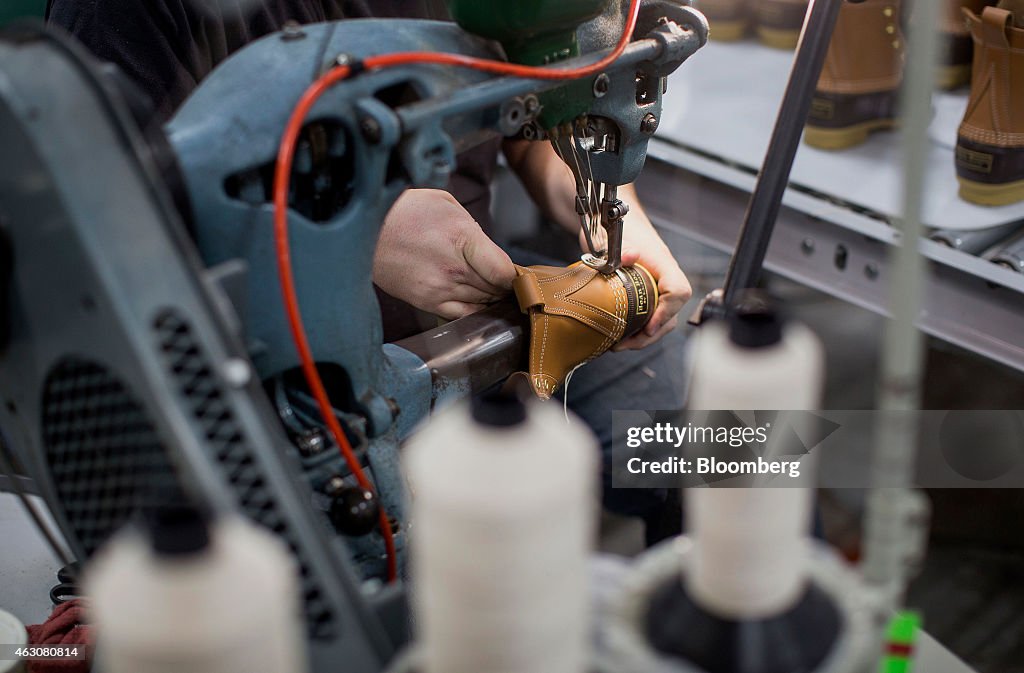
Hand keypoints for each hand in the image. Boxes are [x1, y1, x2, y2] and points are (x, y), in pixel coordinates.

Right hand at [373, 189, 515, 319]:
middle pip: (496, 289)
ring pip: (482, 303)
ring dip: (491, 298)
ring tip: (492, 290)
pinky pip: (461, 315)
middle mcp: (454, 268)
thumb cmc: (403, 211)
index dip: (516, 276)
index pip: (505, 271)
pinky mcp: (426, 302)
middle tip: (509, 284)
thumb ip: (473, 228)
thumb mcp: (445, 202)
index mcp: (462, 238)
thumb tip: (488, 250)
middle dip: (505, 287)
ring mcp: (439, 289)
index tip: (518, 274)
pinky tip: (476, 302)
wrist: (363, 231)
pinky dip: (474, 311)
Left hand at [581, 221, 691, 350]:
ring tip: (619, 344)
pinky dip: (638, 329)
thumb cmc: (613, 227)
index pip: (678, 290)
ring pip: (663, 318)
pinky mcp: (646, 292)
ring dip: (644, 336)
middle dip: (651, 333)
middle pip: (672, 312)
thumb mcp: (610, 235)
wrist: (609, 220)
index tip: (648, 327)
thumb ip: (619, 247)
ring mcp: (656, 285)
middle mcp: (663, 276)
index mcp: (660, 262)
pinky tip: (620, 334)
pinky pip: (651, 315)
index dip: (666, 312)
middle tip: (623, 344)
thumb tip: (631, 256)